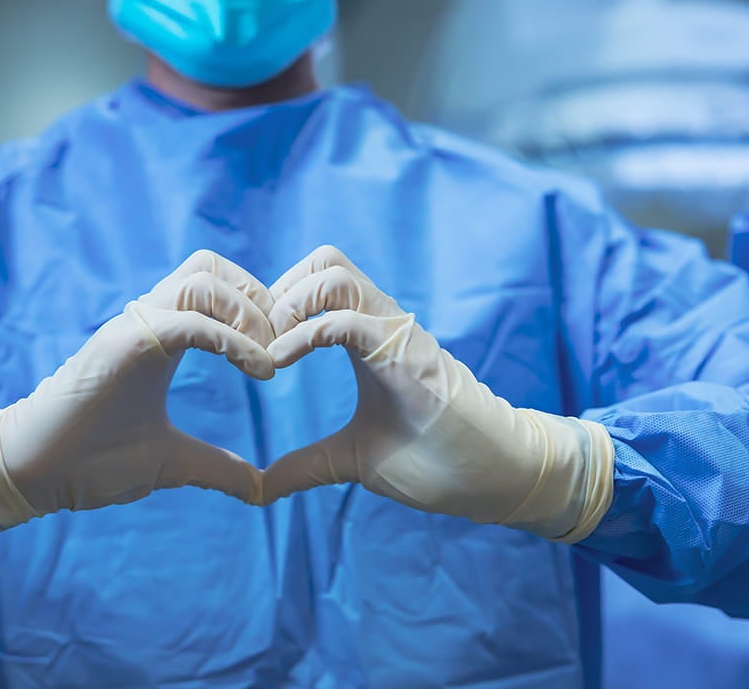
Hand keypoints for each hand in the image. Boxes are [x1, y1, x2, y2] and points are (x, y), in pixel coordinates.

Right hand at [0, 251, 274, 540]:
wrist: (32, 474)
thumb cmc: (91, 461)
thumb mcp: (171, 463)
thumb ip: (217, 467)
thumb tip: (259, 489)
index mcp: (160, 338)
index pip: (215, 286)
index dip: (256, 308)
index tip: (282, 357)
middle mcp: (147, 321)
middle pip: (212, 267)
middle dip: (257, 297)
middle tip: (282, 346)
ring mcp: (133, 328)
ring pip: (202, 279)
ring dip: (247, 311)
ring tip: (269, 359)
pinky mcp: (122, 345)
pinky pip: (188, 320)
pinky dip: (230, 337)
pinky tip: (257, 370)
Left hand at [261, 246, 613, 542]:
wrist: (496, 477)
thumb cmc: (435, 461)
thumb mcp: (352, 460)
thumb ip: (306, 465)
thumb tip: (261, 488)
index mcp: (368, 336)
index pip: (319, 280)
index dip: (277, 302)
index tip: (252, 350)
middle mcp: (383, 323)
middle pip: (324, 260)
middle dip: (279, 292)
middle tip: (256, 344)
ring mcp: (397, 333)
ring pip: (335, 274)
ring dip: (289, 305)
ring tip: (269, 353)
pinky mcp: (408, 354)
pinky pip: (349, 319)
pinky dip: (306, 333)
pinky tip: (280, 365)